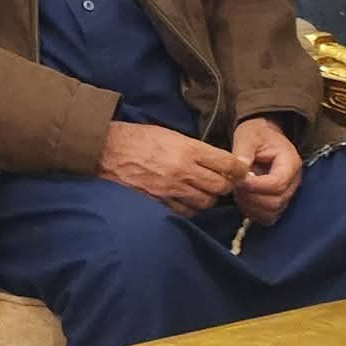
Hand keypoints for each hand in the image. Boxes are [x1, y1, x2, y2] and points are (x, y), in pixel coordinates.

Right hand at [96, 122, 249, 216]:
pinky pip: (186, 211)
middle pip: (221, 186)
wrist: (106, 150)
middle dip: (225, 185)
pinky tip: (185, 199)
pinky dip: (190, 207)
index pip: (227, 164)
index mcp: (187, 149)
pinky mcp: (160, 202)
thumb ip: (194, 148)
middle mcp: (183, 171)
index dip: (238, 169)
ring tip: (200, 190)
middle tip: (220, 181)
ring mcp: (171, 189)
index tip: (239, 170)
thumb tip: (216, 160)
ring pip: (206, 202)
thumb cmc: (137, 138)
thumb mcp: (169, 134)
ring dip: (208, 197)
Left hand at [231, 116, 302, 225]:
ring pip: (271, 212)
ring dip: (249, 205)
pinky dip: (252, 211)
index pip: (277, 184)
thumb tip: (239, 169)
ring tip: (238, 189)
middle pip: (275, 201)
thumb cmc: (256, 135)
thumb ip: (243, 152)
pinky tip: (242, 197)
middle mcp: (293, 182)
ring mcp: (287, 194)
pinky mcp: (278, 202)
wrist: (263, 138)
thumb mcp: (248, 136)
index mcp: (290, 163)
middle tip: (235, 184)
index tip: (238, 180)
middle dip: (251, 196)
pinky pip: (267, 217)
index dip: (255, 186)